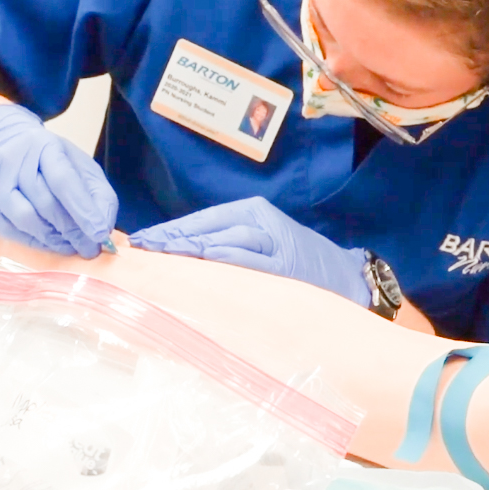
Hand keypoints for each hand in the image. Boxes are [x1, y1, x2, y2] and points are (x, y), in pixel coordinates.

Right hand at [0, 104, 117, 258]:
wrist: (10, 154)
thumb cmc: (53, 167)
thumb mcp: (83, 171)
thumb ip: (100, 198)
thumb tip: (102, 231)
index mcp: (44, 145)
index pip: (64, 180)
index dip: (82, 210)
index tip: (98, 235)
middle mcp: (13, 157)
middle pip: (45, 202)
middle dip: (71, 230)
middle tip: (88, 249)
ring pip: (24, 218)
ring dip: (51, 238)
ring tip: (68, 245)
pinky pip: (8, 229)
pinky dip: (32, 241)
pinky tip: (46, 240)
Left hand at [129, 197, 370, 306]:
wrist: (348, 277)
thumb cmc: (297, 262)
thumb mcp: (261, 244)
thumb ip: (226, 245)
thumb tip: (176, 253)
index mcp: (253, 211)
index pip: (202, 219)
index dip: (170, 230)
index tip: (140, 240)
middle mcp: (262, 222)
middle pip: (208, 228)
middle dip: (172, 239)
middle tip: (141, 248)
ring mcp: (275, 244)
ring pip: (226, 241)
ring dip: (192, 248)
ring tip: (161, 255)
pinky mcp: (287, 267)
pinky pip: (251, 262)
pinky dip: (226, 260)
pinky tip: (204, 261)